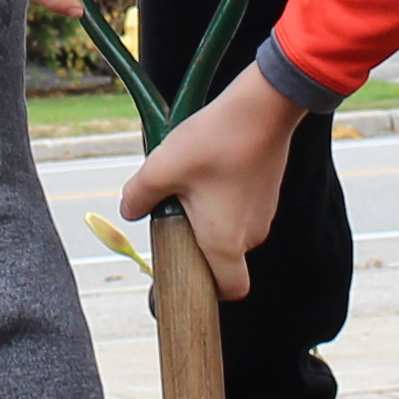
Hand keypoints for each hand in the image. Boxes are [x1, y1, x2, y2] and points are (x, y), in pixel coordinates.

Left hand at [118, 69, 301, 299]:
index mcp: (225, 242)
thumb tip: (129, 211)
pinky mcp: (268, 192)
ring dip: (209, 216)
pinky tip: (211, 166)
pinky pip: (241, 208)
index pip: (229, 290)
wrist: (262, 107)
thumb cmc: (213, 141)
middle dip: (197, 242)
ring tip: (191, 180)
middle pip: (222, 257)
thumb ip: (138, 196)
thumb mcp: (160, 168)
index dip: (208, 291)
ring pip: (231, 230)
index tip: (184, 271)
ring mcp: (264, 214)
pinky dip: (225, 198)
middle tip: (175, 210)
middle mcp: (250, 235)